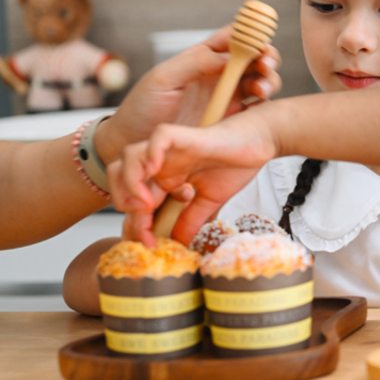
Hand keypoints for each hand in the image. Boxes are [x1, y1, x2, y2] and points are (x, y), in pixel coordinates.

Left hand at [95, 27, 280, 164]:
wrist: (134, 144)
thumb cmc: (142, 109)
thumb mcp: (162, 79)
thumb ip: (195, 62)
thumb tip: (228, 55)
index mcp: (201, 58)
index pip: (233, 38)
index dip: (250, 35)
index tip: (258, 42)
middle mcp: (218, 75)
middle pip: (254, 58)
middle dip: (266, 57)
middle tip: (265, 65)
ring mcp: (226, 97)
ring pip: (259, 80)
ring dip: (268, 79)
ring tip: (261, 89)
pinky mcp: (231, 119)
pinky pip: (256, 108)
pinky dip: (264, 104)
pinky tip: (259, 106)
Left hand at [110, 110, 275, 246]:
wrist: (260, 141)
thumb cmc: (236, 164)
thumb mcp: (210, 201)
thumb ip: (191, 220)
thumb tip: (178, 243)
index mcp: (165, 176)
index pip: (136, 199)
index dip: (137, 223)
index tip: (150, 244)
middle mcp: (161, 161)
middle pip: (119, 176)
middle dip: (124, 203)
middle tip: (143, 224)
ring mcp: (169, 148)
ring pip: (129, 156)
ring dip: (131, 181)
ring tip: (147, 203)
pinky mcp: (183, 135)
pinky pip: (157, 137)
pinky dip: (150, 153)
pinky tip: (157, 171)